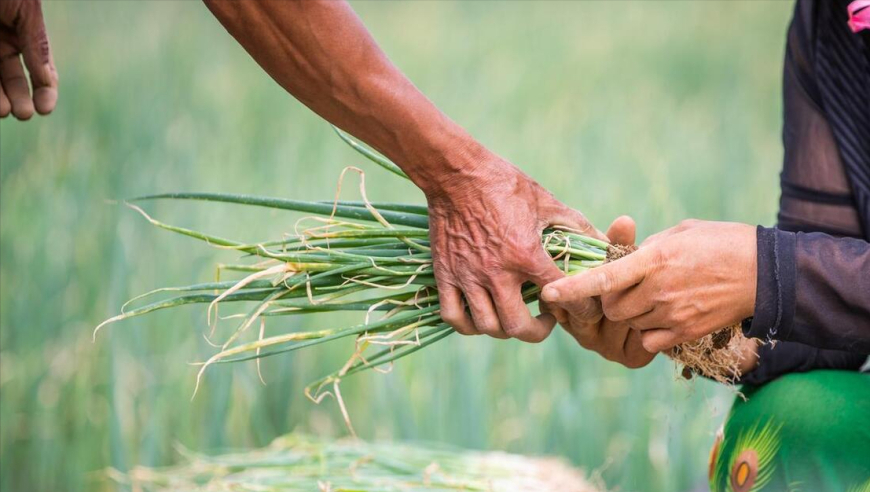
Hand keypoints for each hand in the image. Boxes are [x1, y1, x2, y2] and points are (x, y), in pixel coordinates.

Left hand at [0, 0, 56, 119]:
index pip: (39, 71)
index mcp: (20, 33)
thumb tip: (48, 80)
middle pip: (10, 79)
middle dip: (17, 99)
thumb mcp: (25, 12)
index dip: (45, 92)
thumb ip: (36, 44)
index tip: (43, 108)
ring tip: (1, 110)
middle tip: (20, 113)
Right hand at [428, 153, 604, 341]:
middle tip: (545, 319)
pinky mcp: (444, 274)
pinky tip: (480, 313)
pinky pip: (453, 315)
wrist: (456, 173)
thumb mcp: (545, 201)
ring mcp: (467, 275)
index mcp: (525, 253)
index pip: (561, 294)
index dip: (579, 308)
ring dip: (504, 328)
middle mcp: (496, 271)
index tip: (580, 306)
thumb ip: (576, 225)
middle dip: (538, 331)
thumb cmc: (504, 184)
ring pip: (486, 326)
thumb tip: (605, 242)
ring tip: (513, 315)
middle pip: (518, 327)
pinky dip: (468, 323)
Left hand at [542, 219, 756, 351]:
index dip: (572, 287)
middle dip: (609, 298)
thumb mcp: (681, 232)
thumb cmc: (722, 243)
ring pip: (628, 322)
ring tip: (653, 296)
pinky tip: (662, 315)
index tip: (548, 293)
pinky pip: (648, 340)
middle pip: (610, 305)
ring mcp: (671, 314)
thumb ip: (645, 247)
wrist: (766, 274)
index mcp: (654, 258)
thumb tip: (622, 256)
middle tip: (627, 285)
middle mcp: (658, 289)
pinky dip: (647, 331)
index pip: (603, 277)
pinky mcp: (684, 333)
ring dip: (630, 312)